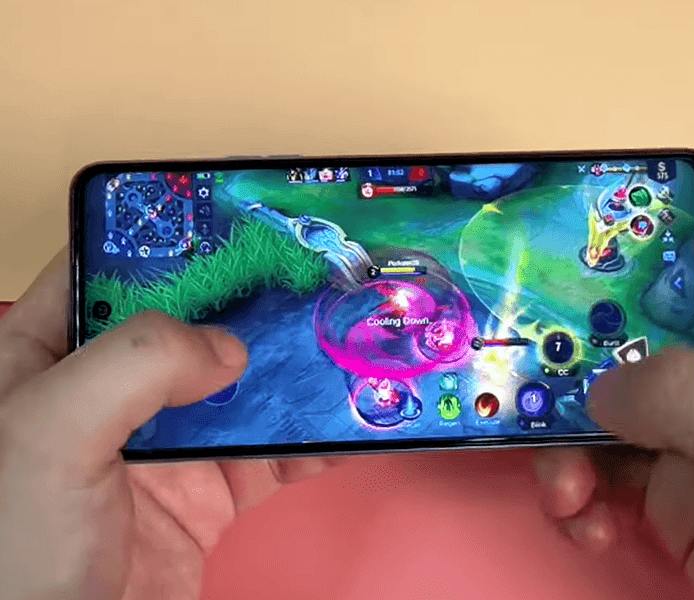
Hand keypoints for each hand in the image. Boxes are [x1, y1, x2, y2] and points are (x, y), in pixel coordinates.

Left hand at [0, 251, 336, 599]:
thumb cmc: (12, 554)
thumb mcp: (48, 434)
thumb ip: (133, 367)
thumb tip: (226, 348)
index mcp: (46, 357)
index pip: (104, 271)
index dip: (161, 240)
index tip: (225, 217)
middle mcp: (108, 393)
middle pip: (190, 325)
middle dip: (247, 303)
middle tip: (306, 275)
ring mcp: (163, 443)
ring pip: (239, 387)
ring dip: (291, 372)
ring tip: (339, 346)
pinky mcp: (205, 492)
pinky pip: (268, 454)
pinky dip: (309, 441)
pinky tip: (340, 427)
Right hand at [536, 202, 693, 598]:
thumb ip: (684, 394)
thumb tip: (600, 393)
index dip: (653, 224)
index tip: (577, 233)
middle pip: (631, 327)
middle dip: (573, 350)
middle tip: (527, 368)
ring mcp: (691, 435)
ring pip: (599, 407)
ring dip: (562, 443)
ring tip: (564, 488)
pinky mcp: (666, 494)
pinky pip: (598, 474)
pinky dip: (577, 497)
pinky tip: (585, 522)